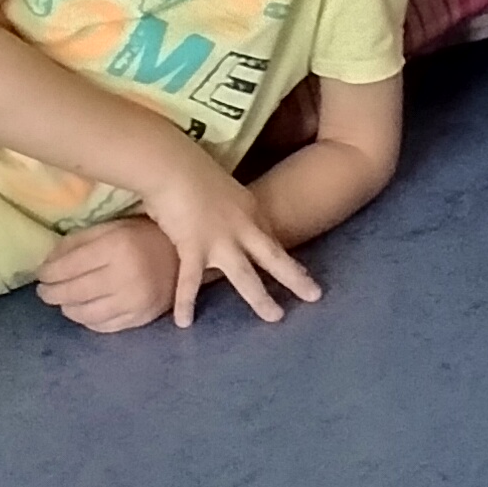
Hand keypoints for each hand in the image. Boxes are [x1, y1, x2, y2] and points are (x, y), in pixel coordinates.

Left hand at [33, 216, 180, 333]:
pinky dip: (87, 321)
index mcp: (116, 247)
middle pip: (73, 293)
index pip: (68, 267)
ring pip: (85, 314)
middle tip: (44, 291)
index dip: (47, 274)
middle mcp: (125, 277)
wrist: (186, 256)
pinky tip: (83, 311)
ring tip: (63, 301)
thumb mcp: (110, 228)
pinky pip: (104, 326)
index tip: (40, 274)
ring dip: (67, 309)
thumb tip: (46, 264)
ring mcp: (134, 301)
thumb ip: (77, 243)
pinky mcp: (142, 318)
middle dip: (51, 294)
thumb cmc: (143, 236)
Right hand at [135, 155, 319, 328]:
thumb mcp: (217, 186)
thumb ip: (220, 204)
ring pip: (246, 276)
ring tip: (276, 318)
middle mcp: (242, 226)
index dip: (283, 255)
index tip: (297, 269)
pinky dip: (186, 303)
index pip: (269, 237)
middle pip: (274, 257)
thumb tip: (212, 210)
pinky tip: (185, 322)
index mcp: (248, 209)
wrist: (172, 164)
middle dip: (296, 277)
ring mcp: (221, 239)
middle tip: (315, 295)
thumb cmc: (188, 168)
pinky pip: (190, 282)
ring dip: (261, 298)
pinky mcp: (195, 247)